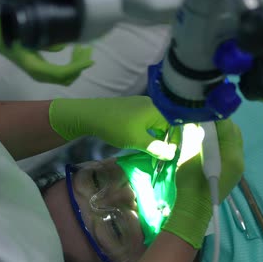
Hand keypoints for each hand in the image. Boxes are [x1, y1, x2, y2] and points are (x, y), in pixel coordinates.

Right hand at [0, 15, 93, 85]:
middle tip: (88, 49)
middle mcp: (39, 75)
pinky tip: (75, 53)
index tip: (90, 61)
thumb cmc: (14, 37)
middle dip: (80, 65)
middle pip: (67, 78)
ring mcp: (41, 76)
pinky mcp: (42, 72)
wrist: (0, 41)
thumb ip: (46, 43)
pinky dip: (71, 65)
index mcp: (36, 68)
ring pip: (66, 77)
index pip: (62, 73)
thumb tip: (62, 47)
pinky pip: (61, 74)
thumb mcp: (30, 37)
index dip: (77, 67)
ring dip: (77, 65)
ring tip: (84, 49)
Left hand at [49, 96, 177, 159]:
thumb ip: (156, 148)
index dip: (174, 142)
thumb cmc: (115, 126)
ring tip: (151, 152)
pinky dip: (145, 133)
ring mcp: (138, 105)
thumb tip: (172, 155)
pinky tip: (140, 142)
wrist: (88, 115)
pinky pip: (144, 121)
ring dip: (153, 138)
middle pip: (164, 124)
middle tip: (161, 157)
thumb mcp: (137, 140)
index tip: (170, 156)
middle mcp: (150, 104)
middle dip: (164, 141)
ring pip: (153, 124)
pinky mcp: (129, 109)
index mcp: (155, 109)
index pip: (174, 126)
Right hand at [162, 120, 243, 248]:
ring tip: (204, 130)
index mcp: (230, 154)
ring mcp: (238, 166)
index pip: (226, 126)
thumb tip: (193, 119)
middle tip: (202, 119)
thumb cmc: (190, 183)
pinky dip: (221, 143)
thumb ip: (193, 135)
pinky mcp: (233, 171)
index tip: (201, 109)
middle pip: (233, 132)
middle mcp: (239, 158)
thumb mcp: (189, 155)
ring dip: (220, 132)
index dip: (214, 115)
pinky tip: (208, 143)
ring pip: (233, 140)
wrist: (194, 210)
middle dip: (219, 123)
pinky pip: (231, 150)